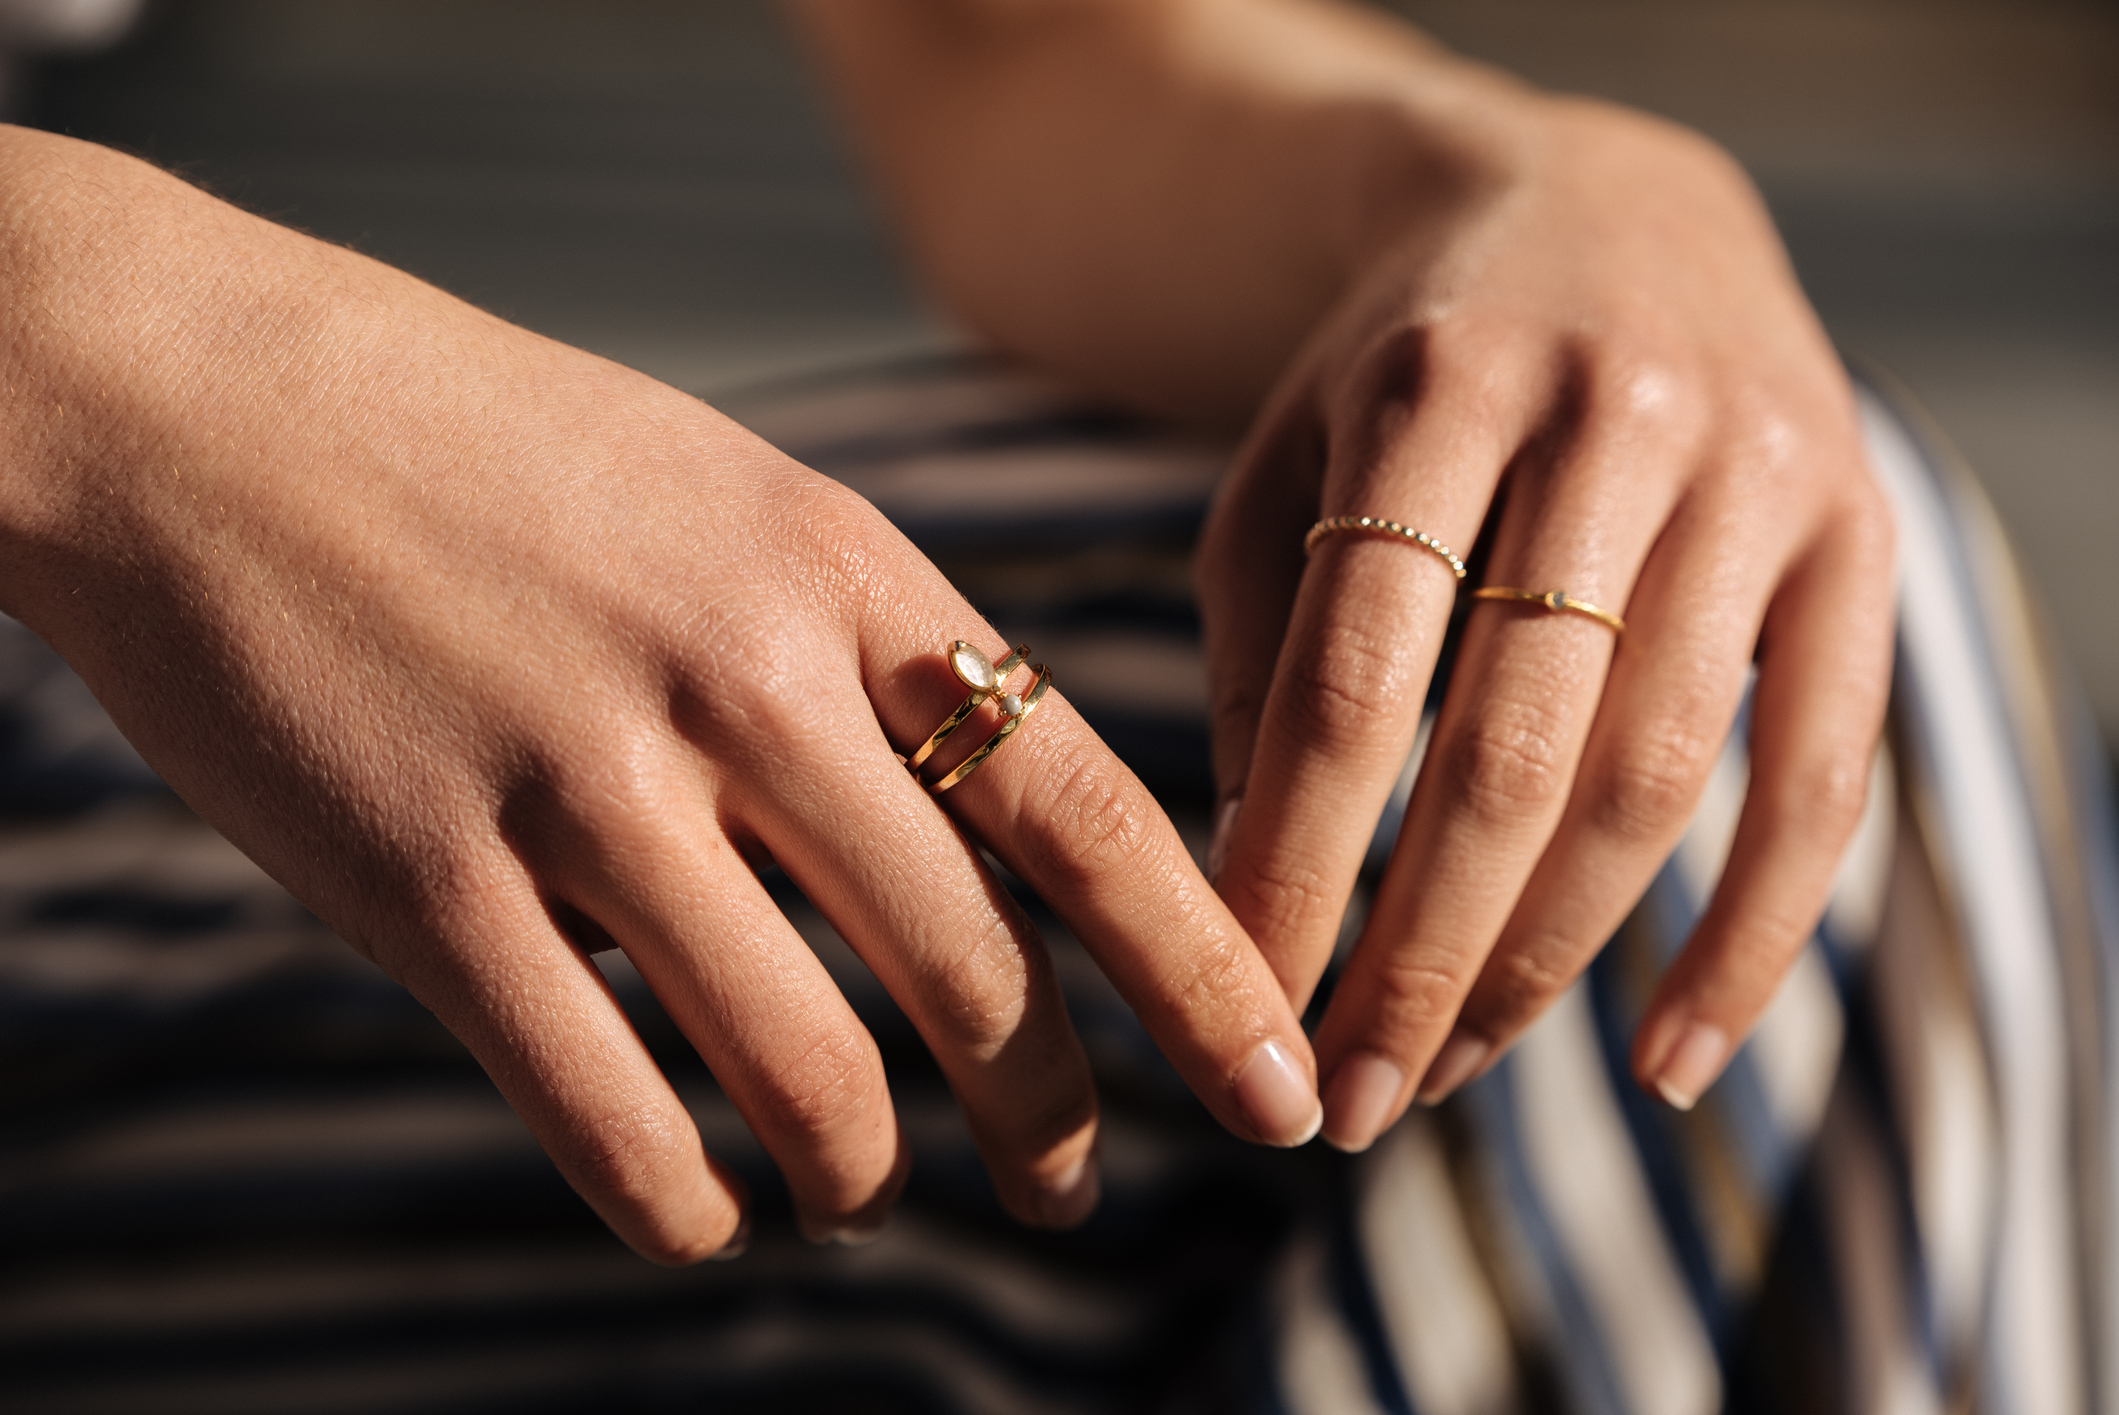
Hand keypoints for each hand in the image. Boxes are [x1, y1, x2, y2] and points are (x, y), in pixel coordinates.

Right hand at [0, 129, 1320, 1258]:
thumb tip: (993, 846)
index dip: (1203, 970)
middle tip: (1071, 1190)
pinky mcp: (430, 881)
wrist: (205, 399)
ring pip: (804, 1058)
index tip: (1276, 1080)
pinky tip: (699, 1215)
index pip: (1089, 810)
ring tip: (861, 1191)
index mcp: (845, 575)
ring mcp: (584, 783)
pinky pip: (603, 1107)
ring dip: (860, 1167)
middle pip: (974, 964)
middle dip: (1052, 1115)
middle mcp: (745, 680)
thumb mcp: (734, 499)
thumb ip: (870, 656)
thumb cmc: (495, 454)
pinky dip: (678, 1198)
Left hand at [1196, 97, 1894, 1148]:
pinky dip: (1751, 938)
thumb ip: (1262, 651)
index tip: (1244, 1005)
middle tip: (1345, 1099)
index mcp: (1438, 387)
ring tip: (1447, 1069)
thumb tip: (1251, 879)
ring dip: (1549, 961)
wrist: (1608, 210)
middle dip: (1418, 953)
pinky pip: (1825, 776)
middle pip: (1510, 750)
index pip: (1357, 680)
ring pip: (1657, 777)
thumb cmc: (1407, 373)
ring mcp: (1758, 472)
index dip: (1301, 864)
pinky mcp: (1863, 533)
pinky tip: (1662, 1062)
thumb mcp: (1287, 465)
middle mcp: (1612, 418)